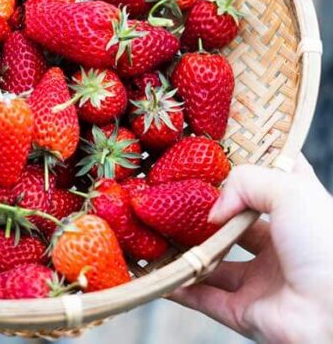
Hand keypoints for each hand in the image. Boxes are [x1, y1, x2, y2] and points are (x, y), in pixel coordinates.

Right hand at [171, 155, 332, 342]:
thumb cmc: (327, 245)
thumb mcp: (291, 190)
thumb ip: (246, 182)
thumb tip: (213, 209)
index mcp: (297, 214)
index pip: (269, 186)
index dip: (244, 173)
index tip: (212, 160)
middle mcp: (279, 247)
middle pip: (232, 226)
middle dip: (204, 216)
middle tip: (174, 199)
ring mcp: (261, 281)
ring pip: (213, 263)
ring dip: (186, 251)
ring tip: (157, 233)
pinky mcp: (245, 312)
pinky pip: (203, 298)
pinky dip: (178, 287)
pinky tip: (157, 272)